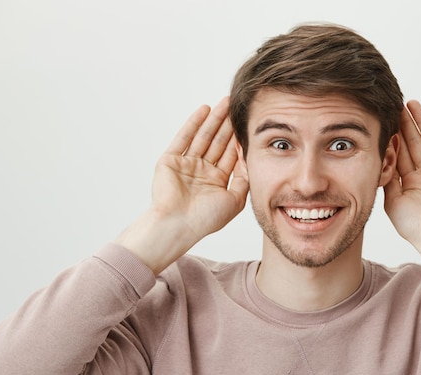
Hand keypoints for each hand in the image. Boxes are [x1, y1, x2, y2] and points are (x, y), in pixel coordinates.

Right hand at [116, 97, 248, 273]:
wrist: (177, 224)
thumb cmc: (205, 218)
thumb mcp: (235, 200)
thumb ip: (244, 180)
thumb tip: (249, 159)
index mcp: (216, 182)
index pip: (230, 155)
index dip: (239, 140)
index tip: (249, 124)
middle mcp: (201, 172)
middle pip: (217, 143)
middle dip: (228, 125)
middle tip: (238, 106)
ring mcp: (186, 165)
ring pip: (203, 137)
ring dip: (214, 120)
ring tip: (224, 103)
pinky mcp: (170, 160)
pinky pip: (184, 138)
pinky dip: (194, 123)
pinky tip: (204, 110)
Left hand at [384, 100, 420, 250]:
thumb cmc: (415, 227)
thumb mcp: (393, 202)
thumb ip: (387, 180)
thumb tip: (378, 160)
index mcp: (410, 182)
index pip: (400, 154)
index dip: (394, 136)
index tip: (385, 119)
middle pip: (414, 144)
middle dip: (406, 124)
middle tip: (397, 104)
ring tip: (412, 104)